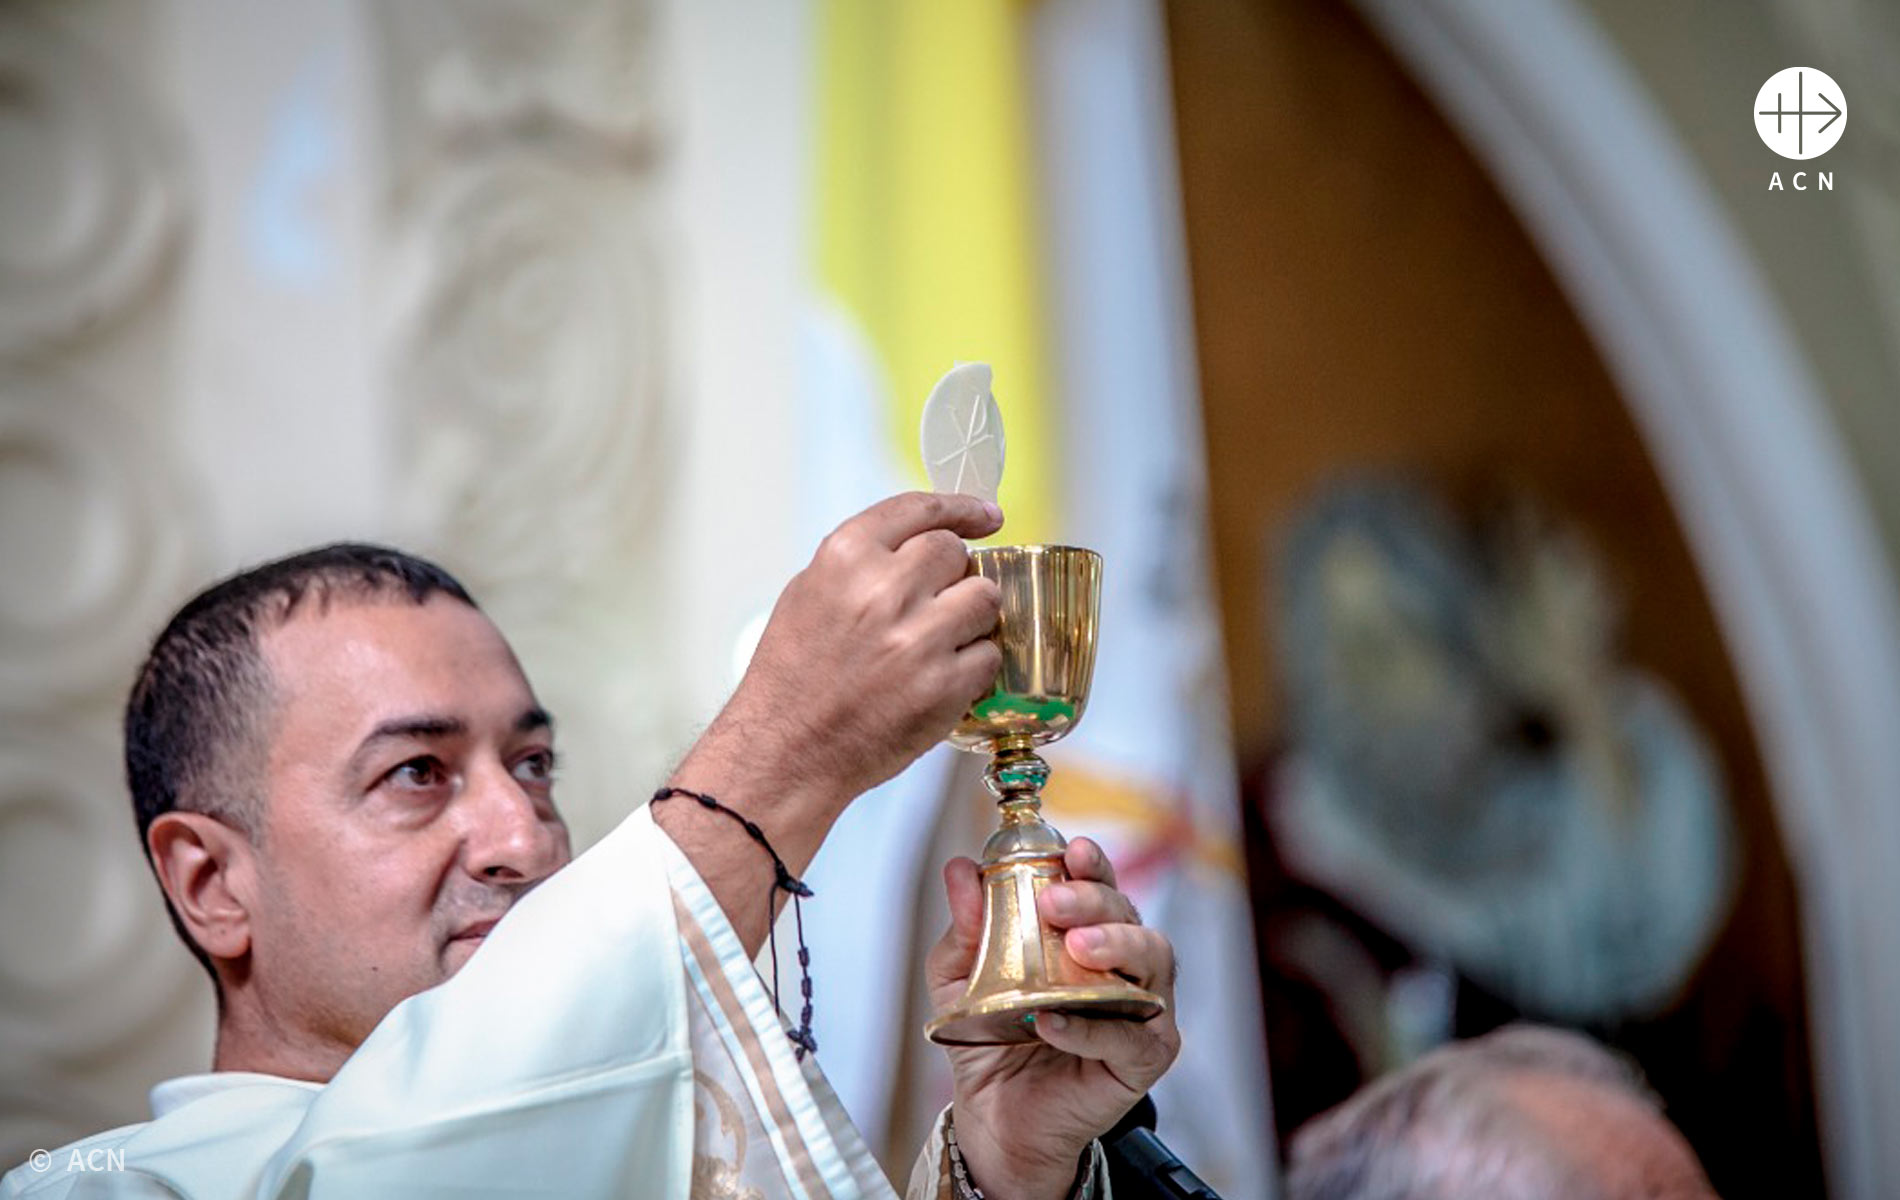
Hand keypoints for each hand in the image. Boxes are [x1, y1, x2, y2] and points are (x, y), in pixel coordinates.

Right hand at [733, 491, 1003, 794]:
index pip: (920, 509)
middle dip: (953, 575)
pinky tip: (940, 678)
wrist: (787, 751)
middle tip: (934, 605)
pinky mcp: (944, 685)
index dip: (961, 508)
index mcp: (846, 557)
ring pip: (984, 598)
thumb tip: (923, 542)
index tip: (985, 515)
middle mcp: (884, 590)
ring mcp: (918, 638)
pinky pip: (988, 654)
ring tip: (939, 642)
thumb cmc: (794, 677)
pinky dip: (973, 665)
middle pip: (956, 553)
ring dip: (970, 617)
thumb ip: (864, 561)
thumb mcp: (809, 594)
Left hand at [929, 838, 1180, 1199]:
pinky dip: (1090, 1026)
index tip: (1073, 850)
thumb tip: (961, 870)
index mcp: (1087, 932)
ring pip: (1152, 962)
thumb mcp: (960, 975)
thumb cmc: (991, 1037)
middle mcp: (1123, 963)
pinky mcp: (1144, 1057)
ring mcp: (1140, 1009)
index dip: (1093, 864)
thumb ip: (966, 926)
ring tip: (1076, 948)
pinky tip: (1052, 1021)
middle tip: (1056, 902)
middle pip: (1129, 915)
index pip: (1100, 886)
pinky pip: (1128, 1036)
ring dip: (1115, 946)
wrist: (994, 1114)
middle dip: (1096, 900)